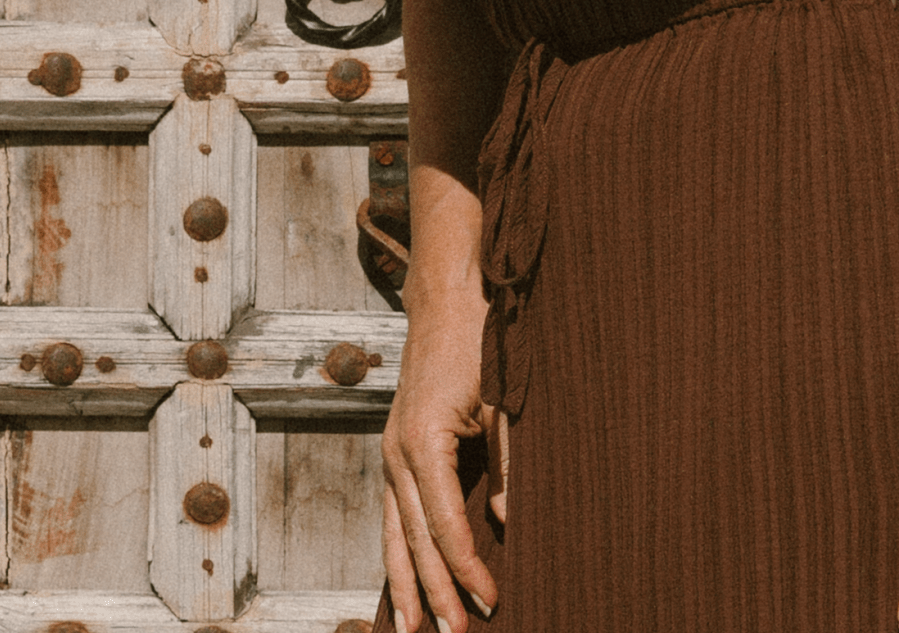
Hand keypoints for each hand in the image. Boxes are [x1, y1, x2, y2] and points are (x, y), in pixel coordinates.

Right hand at [381, 288, 509, 632]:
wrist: (448, 298)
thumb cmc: (480, 342)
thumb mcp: (504, 400)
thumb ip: (508, 463)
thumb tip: (508, 524)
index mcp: (423, 444)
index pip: (445, 524)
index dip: (468, 568)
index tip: (491, 600)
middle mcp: (397, 455)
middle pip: (414, 540)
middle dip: (434, 592)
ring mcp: (391, 454)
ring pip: (393, 535)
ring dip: (406, 584)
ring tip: (415, 631)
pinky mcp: (396, 451)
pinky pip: (392, 515)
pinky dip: (398, 553)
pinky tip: (404, 583)